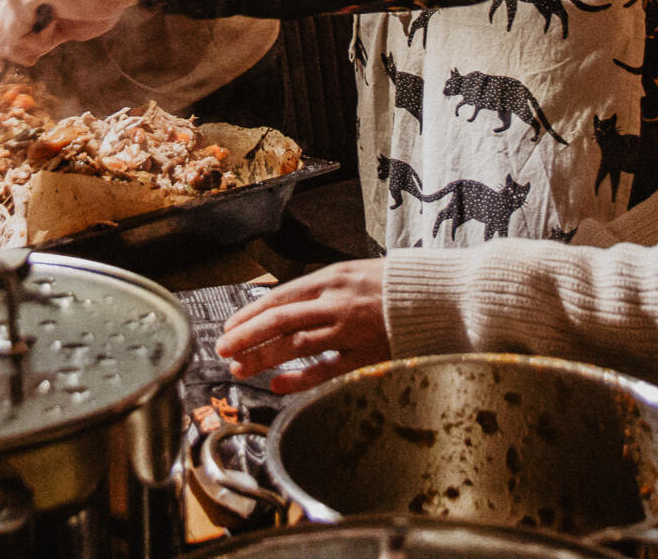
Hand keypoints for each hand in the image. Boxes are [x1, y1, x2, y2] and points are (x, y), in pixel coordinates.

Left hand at [0, 0, 136, 67]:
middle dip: (20, 53)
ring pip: (7, 41)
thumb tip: (14, 55)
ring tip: (57, 30)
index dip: (0, 50)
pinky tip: (56, 27)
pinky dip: (38, 42)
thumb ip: (38, 37)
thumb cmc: (98, 4)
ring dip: (35, 47)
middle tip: (48, 45)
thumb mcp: (62, 28)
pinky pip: (17, 38)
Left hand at [214, 260, 389, 392]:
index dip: (250, 314)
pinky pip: (326, 370)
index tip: (228, 326)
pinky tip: (278, 385)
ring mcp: (350, 330)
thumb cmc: (391, 285)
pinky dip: (300, 378)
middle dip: (246, 335)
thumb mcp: (351, 273)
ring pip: (297, 345)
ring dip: (264, 357)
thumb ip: (319, 289)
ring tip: (240, 367)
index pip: (279, 298)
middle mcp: (336, 303)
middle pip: (280, 320)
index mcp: (330, 279)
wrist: (436, 296)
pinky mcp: (366, 354)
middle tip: (222, 349)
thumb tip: (281, 303)